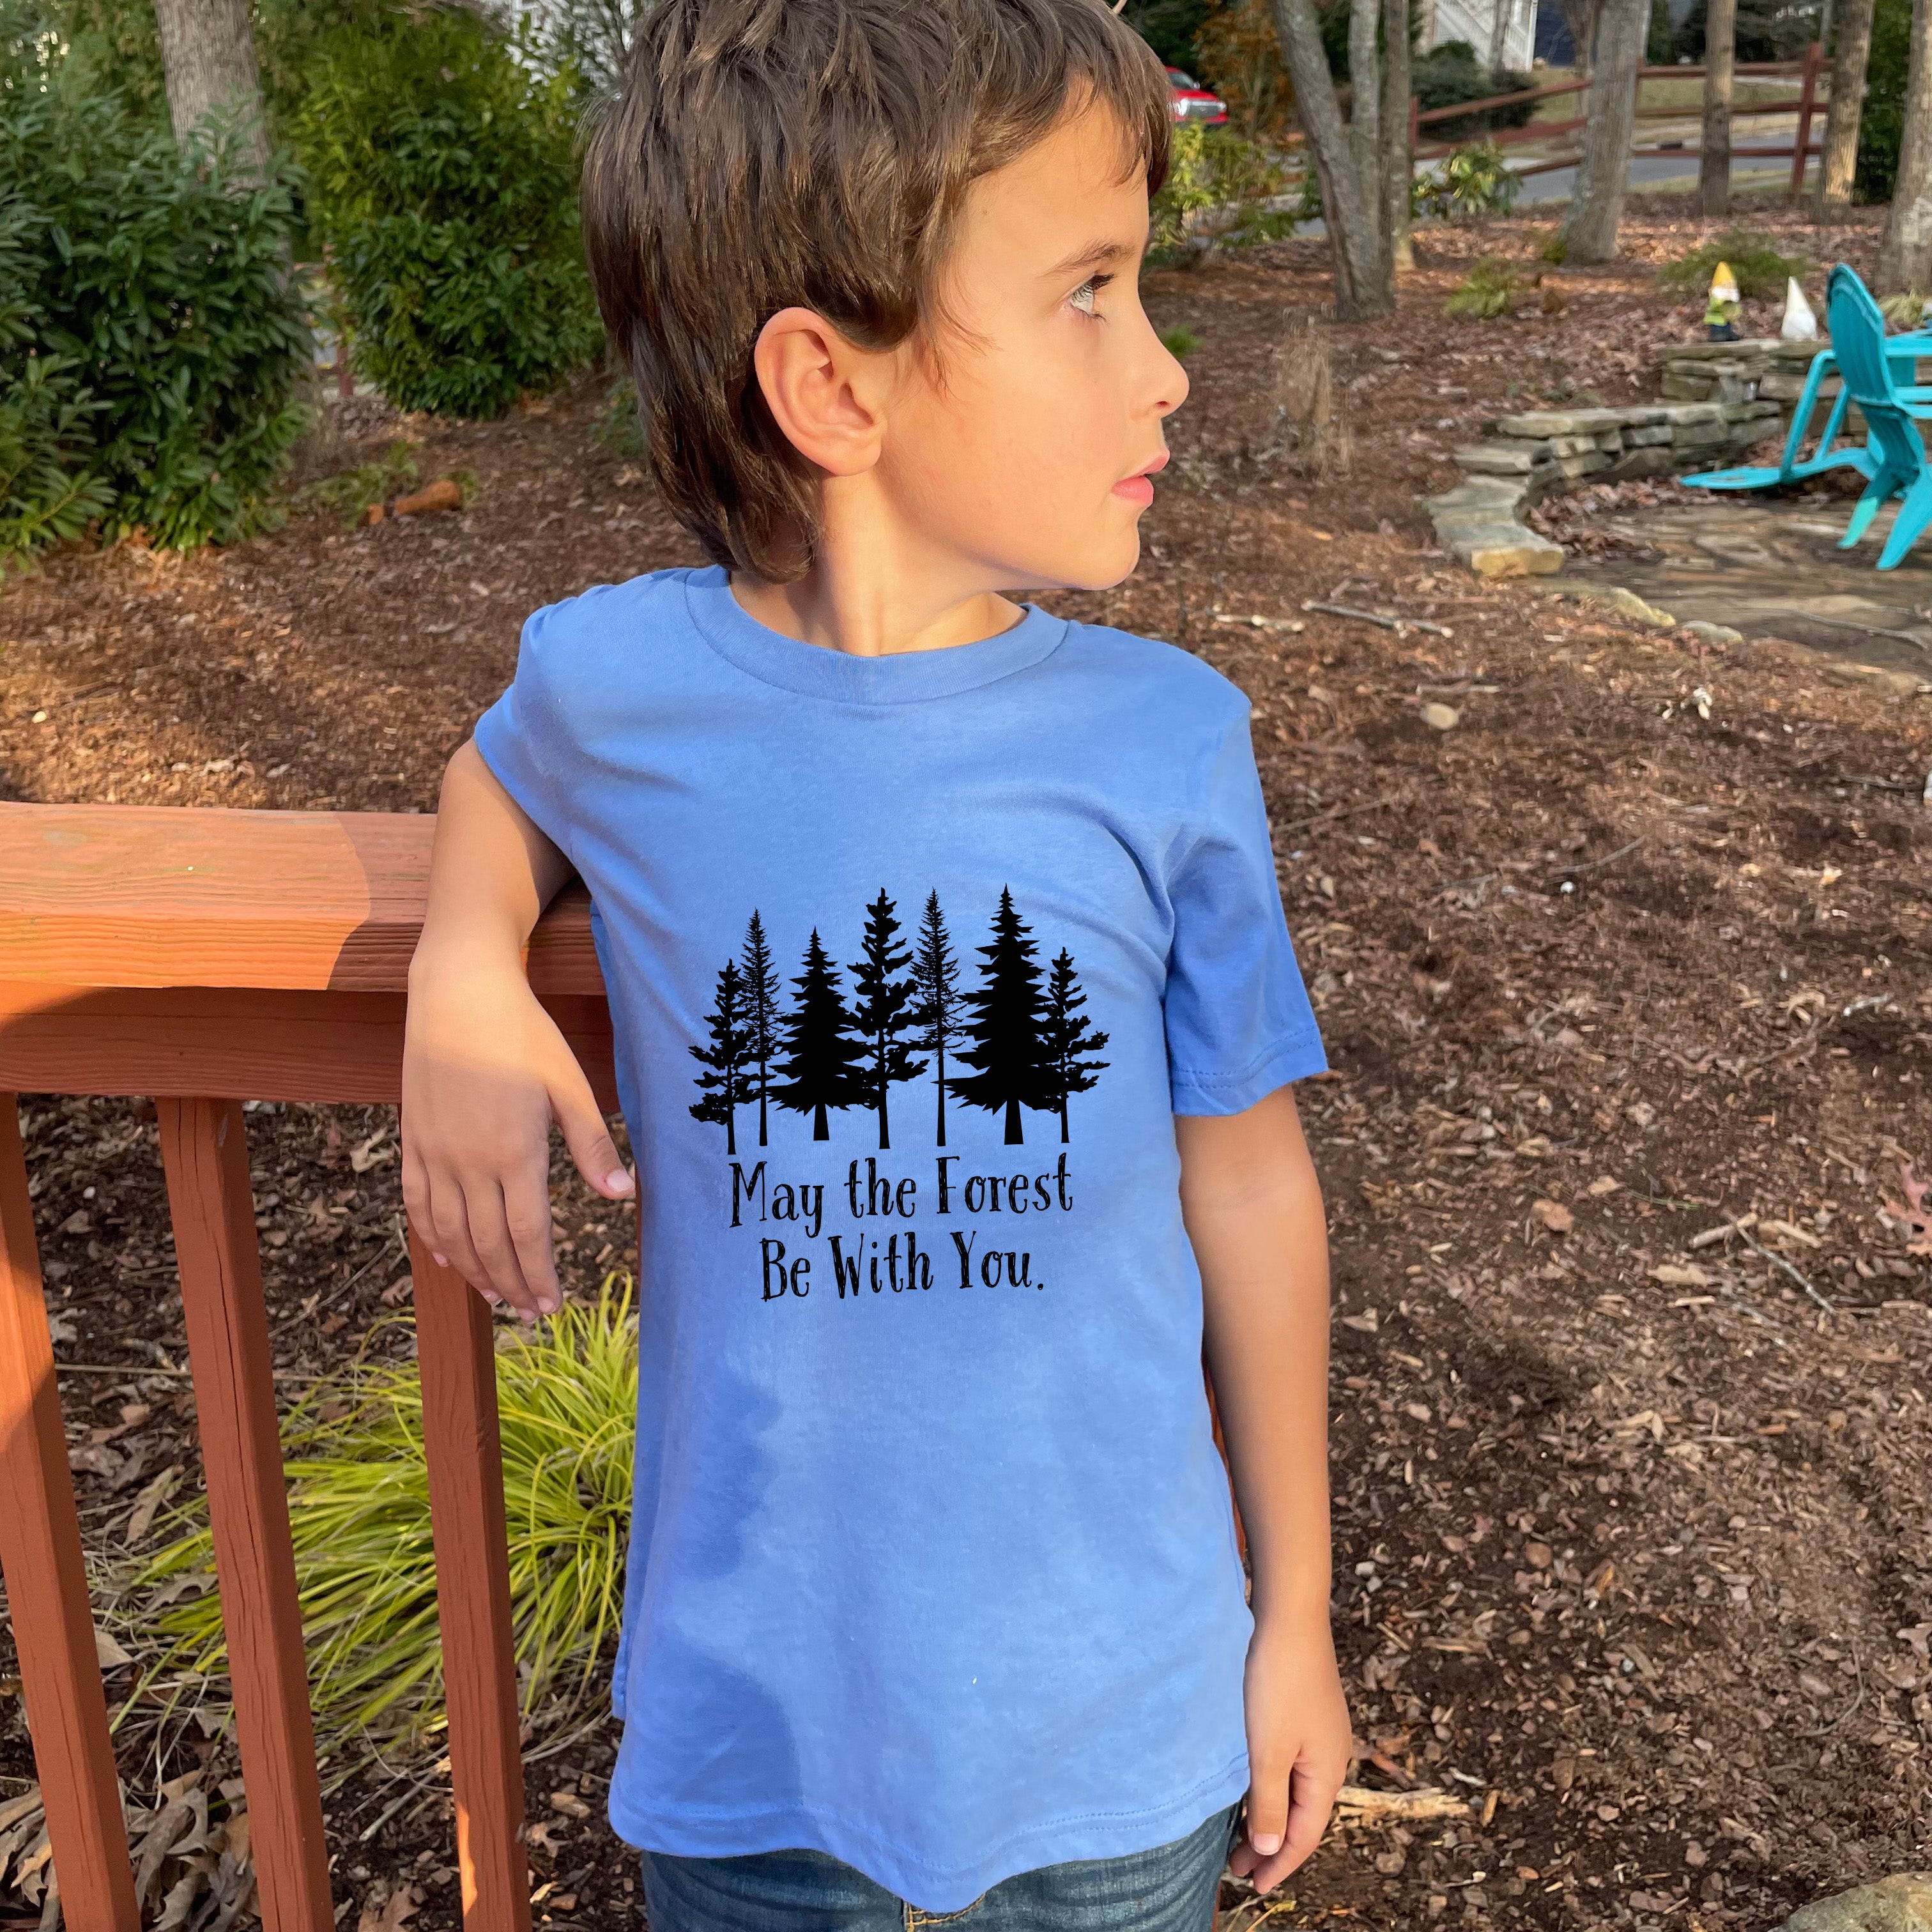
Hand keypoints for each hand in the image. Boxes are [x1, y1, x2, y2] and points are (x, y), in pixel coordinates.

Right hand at [402, 949, 631, 1319]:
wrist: (457, 994)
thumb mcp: (569, 1084)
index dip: (539, 1274)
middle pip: (487, 1243)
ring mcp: (434, 1153)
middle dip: (511, 1284)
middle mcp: (468, 1162)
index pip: (526, 1234)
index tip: (552, 1305)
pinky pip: (416, 1203)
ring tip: (496, 1296)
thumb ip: (593, 1143)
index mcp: (514, 1152)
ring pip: (449, 1231)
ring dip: (472, 1270)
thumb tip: (623, 1194)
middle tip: (530, 1313)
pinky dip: (430, 1236)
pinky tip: (445, 1256)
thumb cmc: (523, 1034)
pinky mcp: (412, 1140)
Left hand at [1228, 1610, 1350, 1893]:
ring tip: (1239, 1837)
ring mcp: (1320, 1734)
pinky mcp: (1306, 1714)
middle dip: (1271, 1844)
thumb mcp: (1267, 1750)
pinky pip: (1290, 1766)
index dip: (1280, 1864)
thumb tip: (1271, 1850)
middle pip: (1302, 1815)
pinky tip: (1251, 1787)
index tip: (1254, 1886)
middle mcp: (1331, 1758)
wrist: (1289, 1617)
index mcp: (1328, 1772)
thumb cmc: (1278, 1682)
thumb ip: (1269, 1802)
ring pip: (1295, 1790)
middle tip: (1236, 1867)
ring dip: (1269, 1815)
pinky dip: (1271, 1787)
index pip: (1304, 1834)